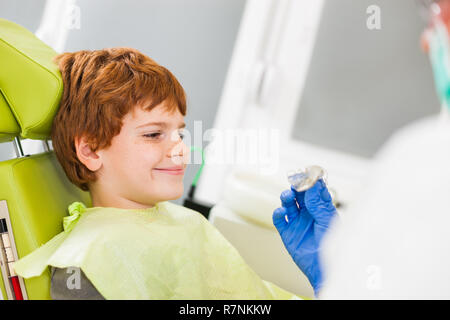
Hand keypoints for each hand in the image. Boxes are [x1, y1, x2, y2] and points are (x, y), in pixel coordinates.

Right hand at [272, 179, 336, 295]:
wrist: (324, 269)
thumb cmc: (332, 247)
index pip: (315, 190)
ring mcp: (298, 223)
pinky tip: (281, 211)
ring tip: (287, 196)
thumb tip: (313, 184)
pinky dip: (278, 214)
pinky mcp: (288, 233)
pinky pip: (280, 220)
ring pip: (288, 205)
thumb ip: (318, 203)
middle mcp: (309, 214)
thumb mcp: (327, 221)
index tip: (307, 172)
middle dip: (296, 186)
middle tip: (293, 180)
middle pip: (299, 195)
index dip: (310, 181)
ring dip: (286, 198)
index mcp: (322, 209)